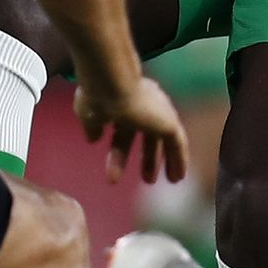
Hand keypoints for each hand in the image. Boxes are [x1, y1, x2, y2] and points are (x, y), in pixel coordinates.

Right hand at [74, 74, 188, 185]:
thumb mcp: (89, 115)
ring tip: (165, 182)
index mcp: (123, 104)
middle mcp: (143, 105)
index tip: (114, 170)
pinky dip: (178, 160)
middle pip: (147, 138)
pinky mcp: (169, 122)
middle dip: (147, 159)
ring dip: (162, 161)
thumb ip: (92, 127)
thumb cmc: (97, 98)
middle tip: (147, 179)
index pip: (124, 131)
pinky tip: (177, 177)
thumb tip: (93, 139)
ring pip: (162, 141)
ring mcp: (158, 113)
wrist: (111, 85)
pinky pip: (177, 145)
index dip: (120, 151)